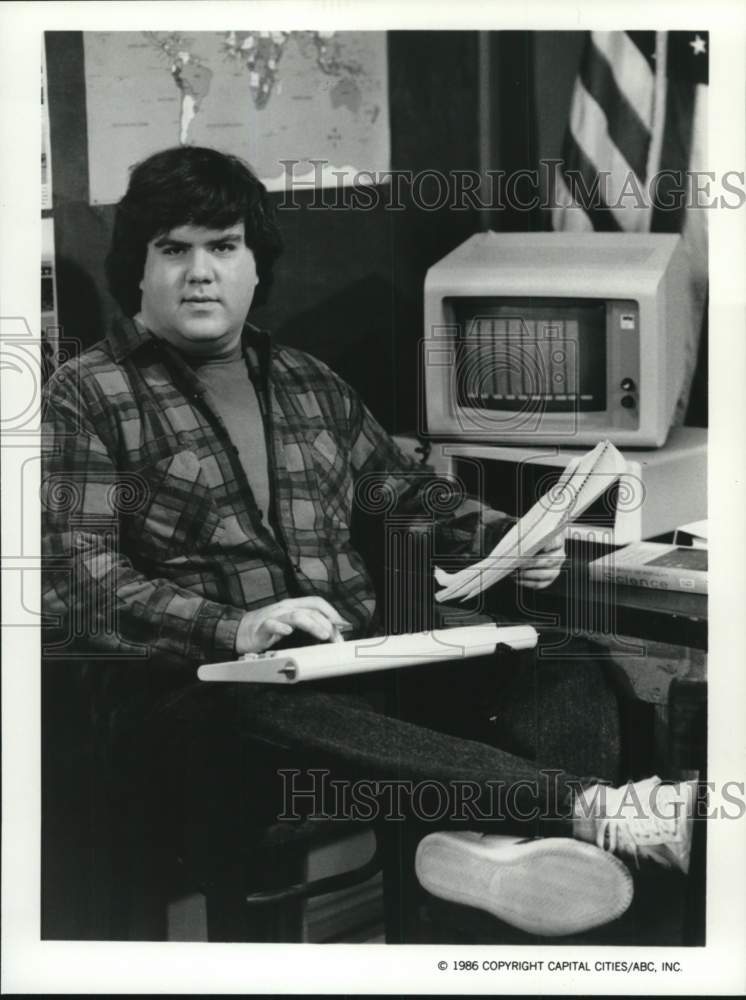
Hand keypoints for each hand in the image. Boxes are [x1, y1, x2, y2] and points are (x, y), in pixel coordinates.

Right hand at [235, 596, 351, 654]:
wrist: (239, 631)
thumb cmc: (267, 628)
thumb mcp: (290, 625)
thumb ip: (307, 625)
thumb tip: (331, 633)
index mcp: (293, 605)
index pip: (317, 602)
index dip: (332, 611)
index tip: (344, 625)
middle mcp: (285, 607)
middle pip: (310, 610)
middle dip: (327, 624)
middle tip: (337, 639)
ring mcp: (274, 616)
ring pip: (296, 615)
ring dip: (312, 624)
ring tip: (324, 635)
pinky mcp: (262, 627)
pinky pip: (272, 625)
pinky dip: (281, 628)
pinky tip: (288, 633)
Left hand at [514, 532, 565, 589]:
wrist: (526, 544)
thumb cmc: (526, 535)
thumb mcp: (525, 528)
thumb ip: (523, 530)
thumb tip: (515, 536)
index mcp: (556, 539)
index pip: (554, 542)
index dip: (544, 545)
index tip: (531, 547)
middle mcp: (559, 554)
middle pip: (549, 560)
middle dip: (531, 562)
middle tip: (518, 562)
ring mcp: (555, 568)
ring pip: (545, 574)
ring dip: (527, 574)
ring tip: (514, 571)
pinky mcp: (548, 579)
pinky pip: (539, 584)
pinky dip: (526, 582)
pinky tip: (516, 578)